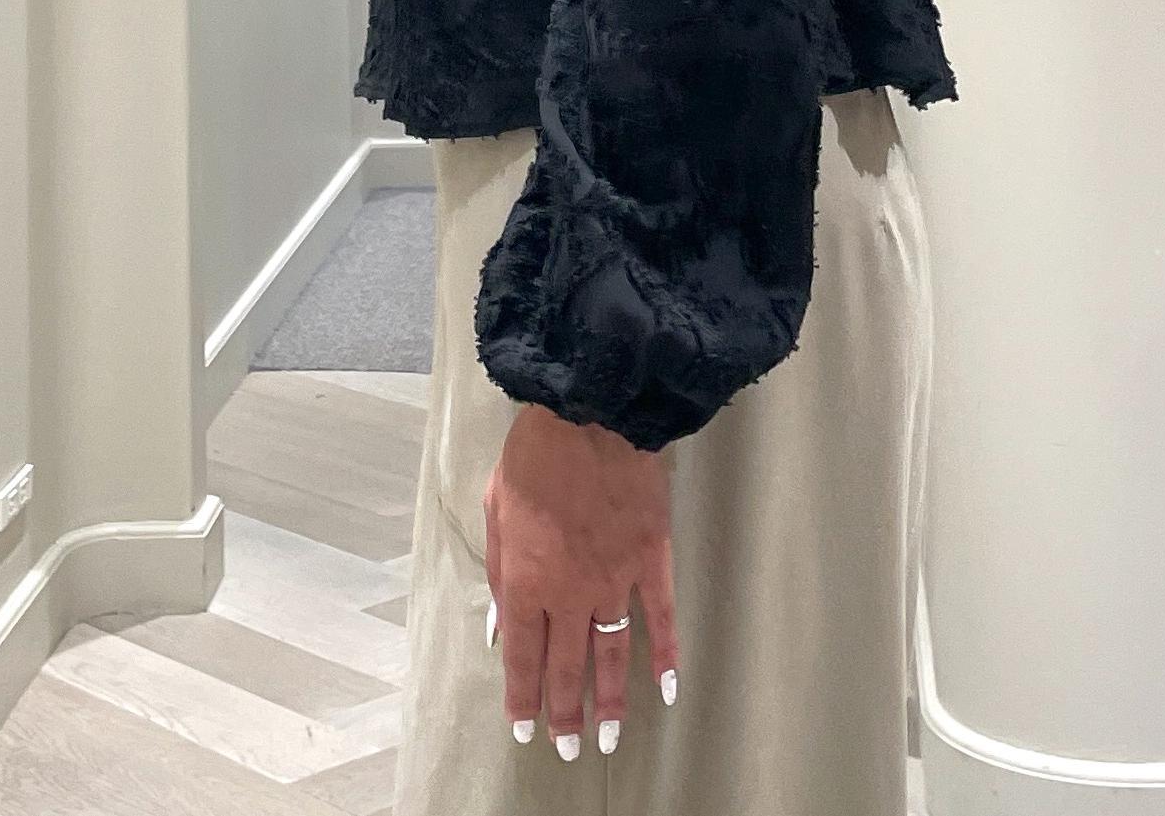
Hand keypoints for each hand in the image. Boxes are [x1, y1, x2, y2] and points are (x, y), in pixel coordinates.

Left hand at [483, 402, 679, 759]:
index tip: (524, 730)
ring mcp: (615, 580)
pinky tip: (667, 688)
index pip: (522, 657)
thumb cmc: (535, 454)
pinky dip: (665, 655)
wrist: (591, 415)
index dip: (523, 698)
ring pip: (612, 655)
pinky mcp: (651, 561)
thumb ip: (500, 571)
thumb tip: (501, 624)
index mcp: (526, 581)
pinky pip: (660, 618)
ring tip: (611, 738)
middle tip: (566, 749)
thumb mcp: (496, 508)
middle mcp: (569, 593)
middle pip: (567, 667)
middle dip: (564, 714)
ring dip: (610, 702)